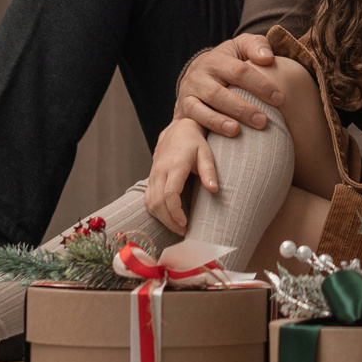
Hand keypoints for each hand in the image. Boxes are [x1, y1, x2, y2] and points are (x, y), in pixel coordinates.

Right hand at [144, 118, 214, 233]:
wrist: (179, 130)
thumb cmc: (195, 142)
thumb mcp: (206, 153)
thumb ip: (209, 171)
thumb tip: (214, 190)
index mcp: (175, 165)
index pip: (170, 194)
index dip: (176, 212)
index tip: (186, 224)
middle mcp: (160, 171)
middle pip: (157, 203)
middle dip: (169, 221)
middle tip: (184, 231)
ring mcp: (153, 174)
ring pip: (150, 203)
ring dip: (162, 219)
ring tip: (178, 228)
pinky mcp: (151, 178)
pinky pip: (148, 199)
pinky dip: (156, 212)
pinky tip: (168, 217)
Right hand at [175, 34, 288, 135]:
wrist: (197, 74)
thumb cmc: (229, 62)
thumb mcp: (242, 47)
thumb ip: (257, 46)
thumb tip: (268, 58)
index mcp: (216, 60)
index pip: (240, 72)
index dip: (260, 85)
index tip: (280, 99)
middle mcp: (199, 77)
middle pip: (219, 93)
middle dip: (242, 108)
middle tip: (263, 121)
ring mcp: (189, 94)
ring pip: (202, 109)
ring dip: (219, 121)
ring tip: (237, 131)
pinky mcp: (183, 111)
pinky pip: (192, 121)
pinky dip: (206, 128)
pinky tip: (222, 136)